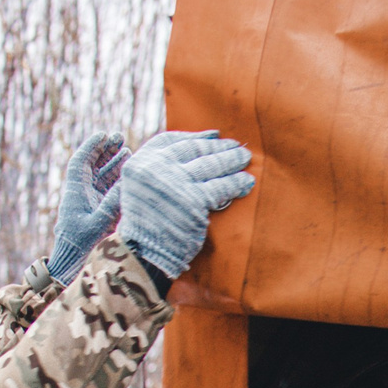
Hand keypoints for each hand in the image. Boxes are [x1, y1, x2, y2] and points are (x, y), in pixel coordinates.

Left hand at [47, 132, 126, 284]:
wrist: (73, 266)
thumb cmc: (82, 246)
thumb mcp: (98, 223)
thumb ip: (112, 203)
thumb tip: (127, 184)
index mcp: (75, 192)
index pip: (81, 162)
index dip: (93, 146)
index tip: (104, 134)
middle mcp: (82, 194)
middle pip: (92, 166)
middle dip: (105, 151)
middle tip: (119, 137)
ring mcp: (91, 203)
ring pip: (101, 177)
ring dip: (113, 164)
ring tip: (127, 151)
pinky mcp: (99, 213)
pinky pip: (108, 191)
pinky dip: (118, 180)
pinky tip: (129, 175)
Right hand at [116, 130, 255, 281]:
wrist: (144, 252)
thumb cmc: (147, 224)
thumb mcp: (140, 188)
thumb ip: (158, 170)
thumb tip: (191, 150)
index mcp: (140, 161)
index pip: (172, 140)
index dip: (195, 136)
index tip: (214, 134)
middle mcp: (156, 167)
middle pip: (195, 150)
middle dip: (219, 147)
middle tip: (237, 145)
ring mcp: (175, 182)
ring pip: (211, 165)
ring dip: (232, 160)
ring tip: (245, 158)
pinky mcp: (194, 200)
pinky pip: (221, 187)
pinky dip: (237, 183)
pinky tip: (247, 182)